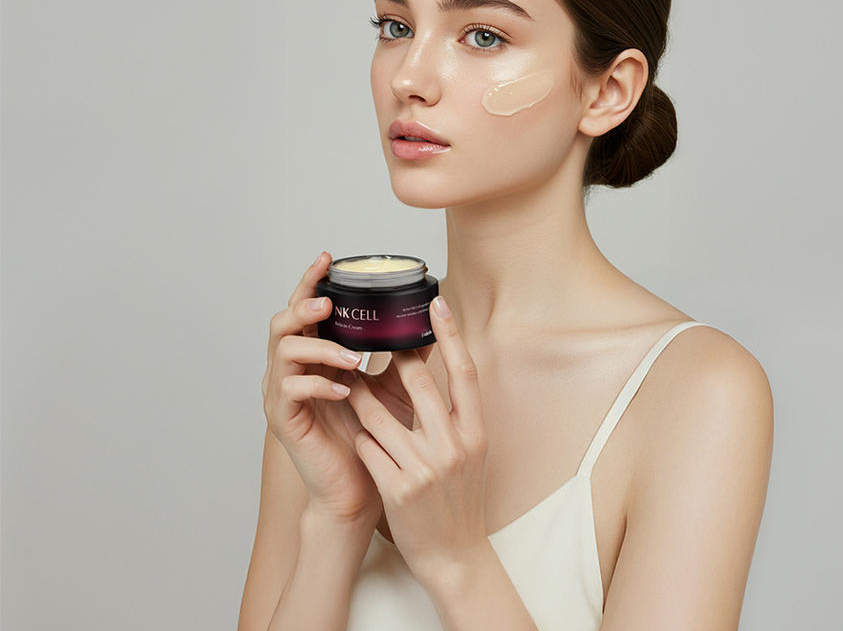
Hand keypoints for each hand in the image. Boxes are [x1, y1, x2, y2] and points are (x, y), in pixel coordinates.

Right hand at [261, 252, 435, 528]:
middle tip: (328, 302)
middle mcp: (290, 369)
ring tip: (352, 358)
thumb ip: (403, 355)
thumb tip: (434, 322)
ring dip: (319, 347)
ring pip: (283, 351)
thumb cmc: (372, 437)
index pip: (306, 308)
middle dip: (304, 305)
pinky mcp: (283, 419)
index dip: (312, 281)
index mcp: (312, 355)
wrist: (359, 488)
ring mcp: (281, 394)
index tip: (329, 257)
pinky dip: (317, 383)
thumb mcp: (393, 388)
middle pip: (281, 322)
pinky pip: (290, 389)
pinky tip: (343, 390)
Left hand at [343, 295, 488, 586]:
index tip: (436, 302)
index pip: (465, 372)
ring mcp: (425, 468)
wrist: (455, 557)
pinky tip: (354, 431)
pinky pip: (367, 447)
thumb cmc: (461, 500)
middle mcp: (454, 446)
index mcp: (476, 433)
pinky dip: (359, 435)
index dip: (451, 334)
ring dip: (360, 395)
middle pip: (420, 383)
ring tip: (348, 380)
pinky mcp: (397, 489)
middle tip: (377, 336)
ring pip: (379, 414)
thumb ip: (457, 414)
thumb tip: (446, 365)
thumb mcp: (472, 453)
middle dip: (394, 357)